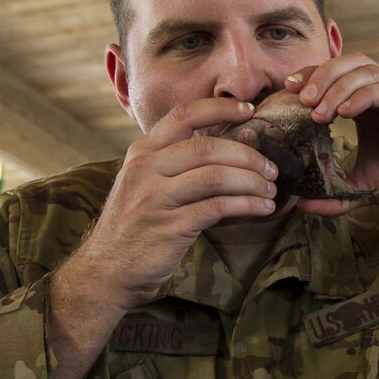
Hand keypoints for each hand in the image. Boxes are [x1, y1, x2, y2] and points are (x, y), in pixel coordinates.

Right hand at [70, 98, 278, 309]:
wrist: (107, 270)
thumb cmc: (134, 226)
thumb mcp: (143, 183)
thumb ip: (173, 164)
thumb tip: (226, 151)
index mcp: (142, 152)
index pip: (184, 114)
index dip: (220, 108)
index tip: (250, 110)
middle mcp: (145, 169)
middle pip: (207, 147)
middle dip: (248, 155)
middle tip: (271, 168)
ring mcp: (155, 198)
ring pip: (216, 176)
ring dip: (252, 181)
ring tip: (270, 190)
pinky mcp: (169, 227)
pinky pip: (217, 208)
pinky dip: (247, 205)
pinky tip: (262, 209)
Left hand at [285, 55, 378, 214]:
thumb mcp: (364, 188)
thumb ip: (335, 195)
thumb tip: (301, 206)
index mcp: (368, 103)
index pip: (335, 74)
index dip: (310, 76)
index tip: (286, 91)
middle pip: (347, 62)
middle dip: (319, 75)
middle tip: (298, 97)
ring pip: (365, 70)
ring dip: (336, 85)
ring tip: (317, 110)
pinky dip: (362, 96)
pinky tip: (343, 114)